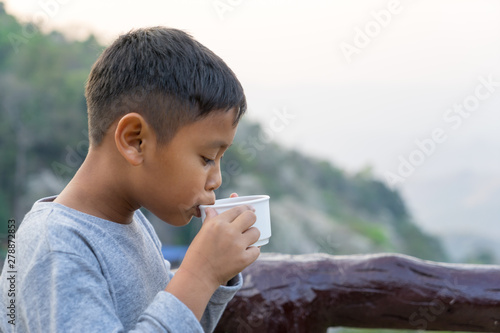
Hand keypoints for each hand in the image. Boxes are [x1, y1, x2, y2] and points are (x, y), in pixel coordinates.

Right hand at [165, 191, 259, 319]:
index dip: (246, 207)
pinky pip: (256, 250)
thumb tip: (212, 209)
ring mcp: (238, 246)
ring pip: (256, 232)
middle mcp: (229, 232)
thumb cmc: (198, 253)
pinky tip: (247, 251)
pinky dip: (252, 251)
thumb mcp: (202, 233)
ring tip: (247, 238)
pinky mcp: (244, 259)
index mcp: (218, 223)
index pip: (237, 209)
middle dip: (252, 217)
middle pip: (250, 217)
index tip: (250, 208)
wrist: (198, 276)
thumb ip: (210, 219)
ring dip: (252, 235)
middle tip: (250, 221)